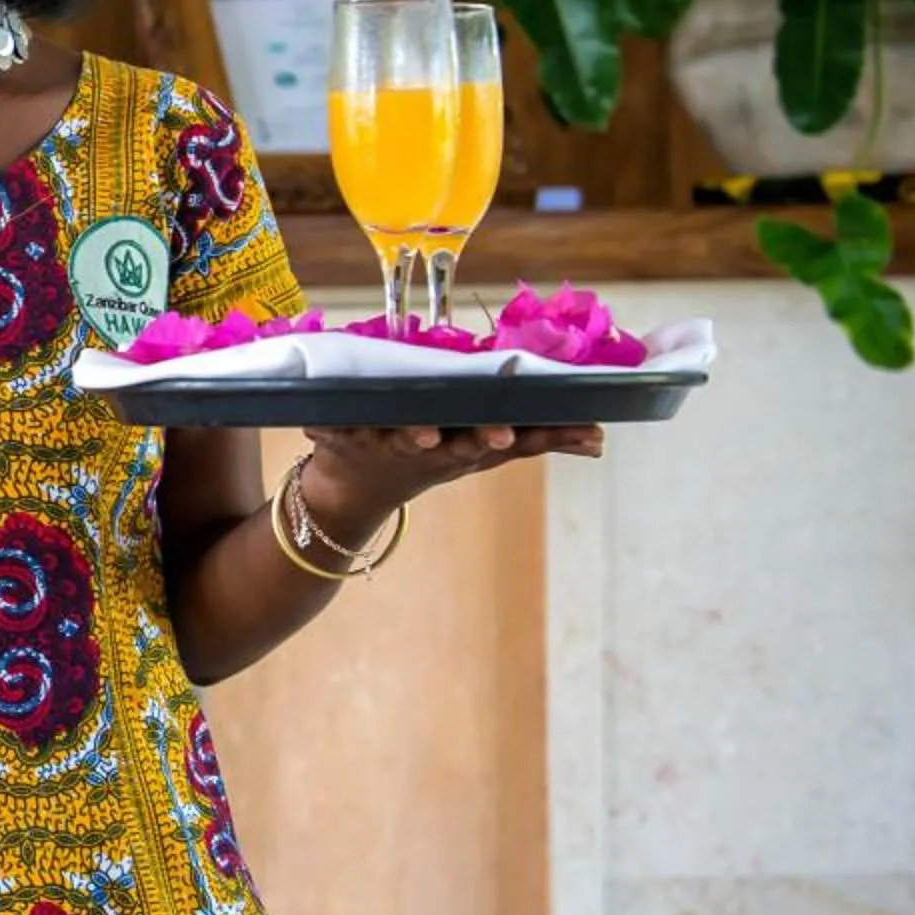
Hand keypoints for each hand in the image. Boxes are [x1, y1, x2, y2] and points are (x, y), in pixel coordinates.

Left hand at [300, 421, 603, 530]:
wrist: (353, 491)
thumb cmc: (430, 455)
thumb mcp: (482, 452)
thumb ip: (539, 440)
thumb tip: (599, 436)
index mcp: (460, 447)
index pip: (493, 443)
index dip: (512, 438)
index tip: (526, 434)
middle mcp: (426, 448)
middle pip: (455, 444)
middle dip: (475, 440)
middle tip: (494, 435)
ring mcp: (382, 443)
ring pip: (398, 437)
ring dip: (412, 436)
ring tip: (424, 432)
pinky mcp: (339, 437)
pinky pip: (330, 429)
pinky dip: (322, 428)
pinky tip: (315, 423)